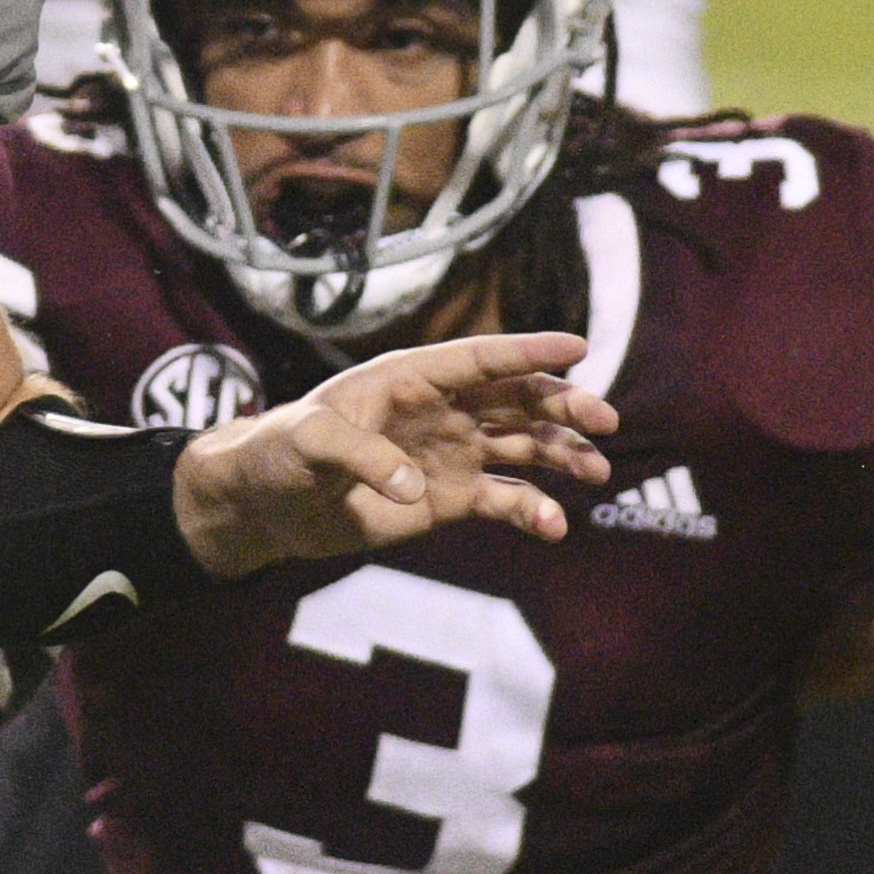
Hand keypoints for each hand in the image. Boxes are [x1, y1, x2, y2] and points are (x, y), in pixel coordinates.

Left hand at [172, 330, 613, 580]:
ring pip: (522, 447)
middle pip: (517, 399)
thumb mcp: (308, 442)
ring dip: (561, 456)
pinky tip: (552, 526)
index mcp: (410, 377)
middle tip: (604, 422)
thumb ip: (358, 454)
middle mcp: (441, 409)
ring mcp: (449, 453)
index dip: (528, 352)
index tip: (578, 347)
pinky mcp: (448, 499)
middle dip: (564, 407)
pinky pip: (502, 500)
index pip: (480, 358)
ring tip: (593, 473)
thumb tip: (412, 486)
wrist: (268, 504)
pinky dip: (530, 511)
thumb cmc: (280, 452)